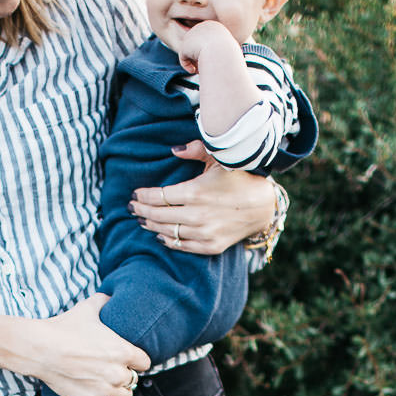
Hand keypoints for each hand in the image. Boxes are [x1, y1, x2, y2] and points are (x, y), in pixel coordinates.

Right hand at [21, 294, 149, 395]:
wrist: (40, 348)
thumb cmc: (63, 327)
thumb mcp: (87, 308)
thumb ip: (104, 301)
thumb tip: (111, 295)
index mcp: (122, 350)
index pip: (145, 362)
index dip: (136, 360)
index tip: (128, 359)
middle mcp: (118, 372)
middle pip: (133, 379)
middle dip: (124, 374)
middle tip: (110, 370)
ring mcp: (105, 390)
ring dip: (119, 391)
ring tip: (108, 385)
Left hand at [129, 151, 276, 254]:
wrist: (263, 206)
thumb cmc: (239, 178)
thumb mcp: (219, 158)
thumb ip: (194, 149)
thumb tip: (172, 149)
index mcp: (196, 192)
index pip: (159, 196)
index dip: (143, 196)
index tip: (135, 194)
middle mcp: (197, 215)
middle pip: (158, 215)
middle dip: (141, 210)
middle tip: (132, 207)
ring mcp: (203, 233)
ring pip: (167, 231)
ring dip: (150, 226)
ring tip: (141, 220)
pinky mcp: (210, 246)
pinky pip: (181, 245)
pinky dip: (168, 240)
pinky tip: (160, 234)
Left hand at [173, 19, 234, 73]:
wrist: (222, 53)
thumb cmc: (228, 54)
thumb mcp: (227, 50)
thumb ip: (219, 50)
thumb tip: (214, 56)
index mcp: (213, 26)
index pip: (205, 39)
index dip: (207, 51)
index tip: (211, 61)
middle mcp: (201, 27)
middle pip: (196, 44)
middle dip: (199, 56)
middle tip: (204, 67)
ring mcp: (192, 35)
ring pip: (189, 51)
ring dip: (194, 62)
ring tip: (200, 70)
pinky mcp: (185, 45)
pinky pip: (183, 58)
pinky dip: (187, 66)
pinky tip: (194, 71)